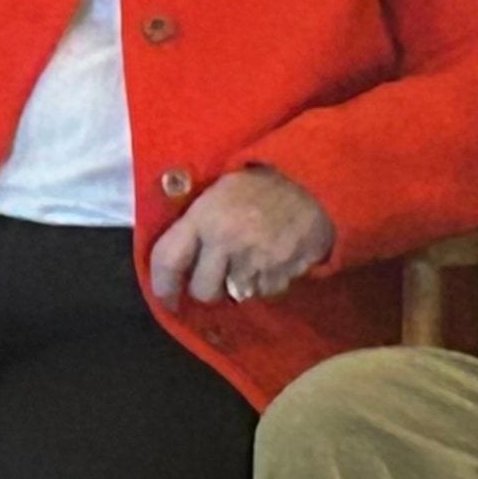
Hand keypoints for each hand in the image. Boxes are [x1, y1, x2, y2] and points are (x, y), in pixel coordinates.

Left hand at [149, 167, 335, 308]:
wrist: (315, 181)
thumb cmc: (262, 183)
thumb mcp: (221, 190)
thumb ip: (196, 223)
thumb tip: (176, 259)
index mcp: (205, 215)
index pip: (167, 259)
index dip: (162, 285)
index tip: (167, 297)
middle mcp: (225, 240)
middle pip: (202, 291)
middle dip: (210, 287)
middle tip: (220, 273)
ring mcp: (254, 260)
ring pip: (235, 295)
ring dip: (241, 284)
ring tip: (253, 257)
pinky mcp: (280, 274)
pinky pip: (265, 292)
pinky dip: (268, 281)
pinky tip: (274, 258)